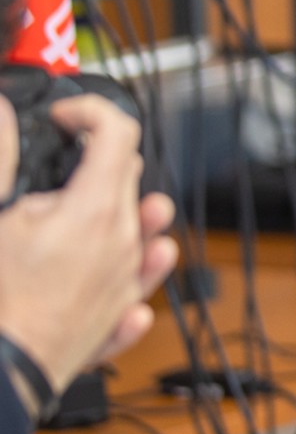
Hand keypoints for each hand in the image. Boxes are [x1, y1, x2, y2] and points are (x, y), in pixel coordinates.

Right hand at [0, 94, 169, 394]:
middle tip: (59, 166)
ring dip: (120, 214)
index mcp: (96, 210)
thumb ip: (0, 159)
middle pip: (130, 180)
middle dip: (98, 161)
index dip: (91, 113)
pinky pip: (136, 289)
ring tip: (86, 212)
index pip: (119, 134)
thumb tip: (3, 116)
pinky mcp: (118, 320)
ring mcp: (126, 284)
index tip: (65, 118)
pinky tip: (101, 272)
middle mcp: (125, 244)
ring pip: (143, 232)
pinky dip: (124, 273)